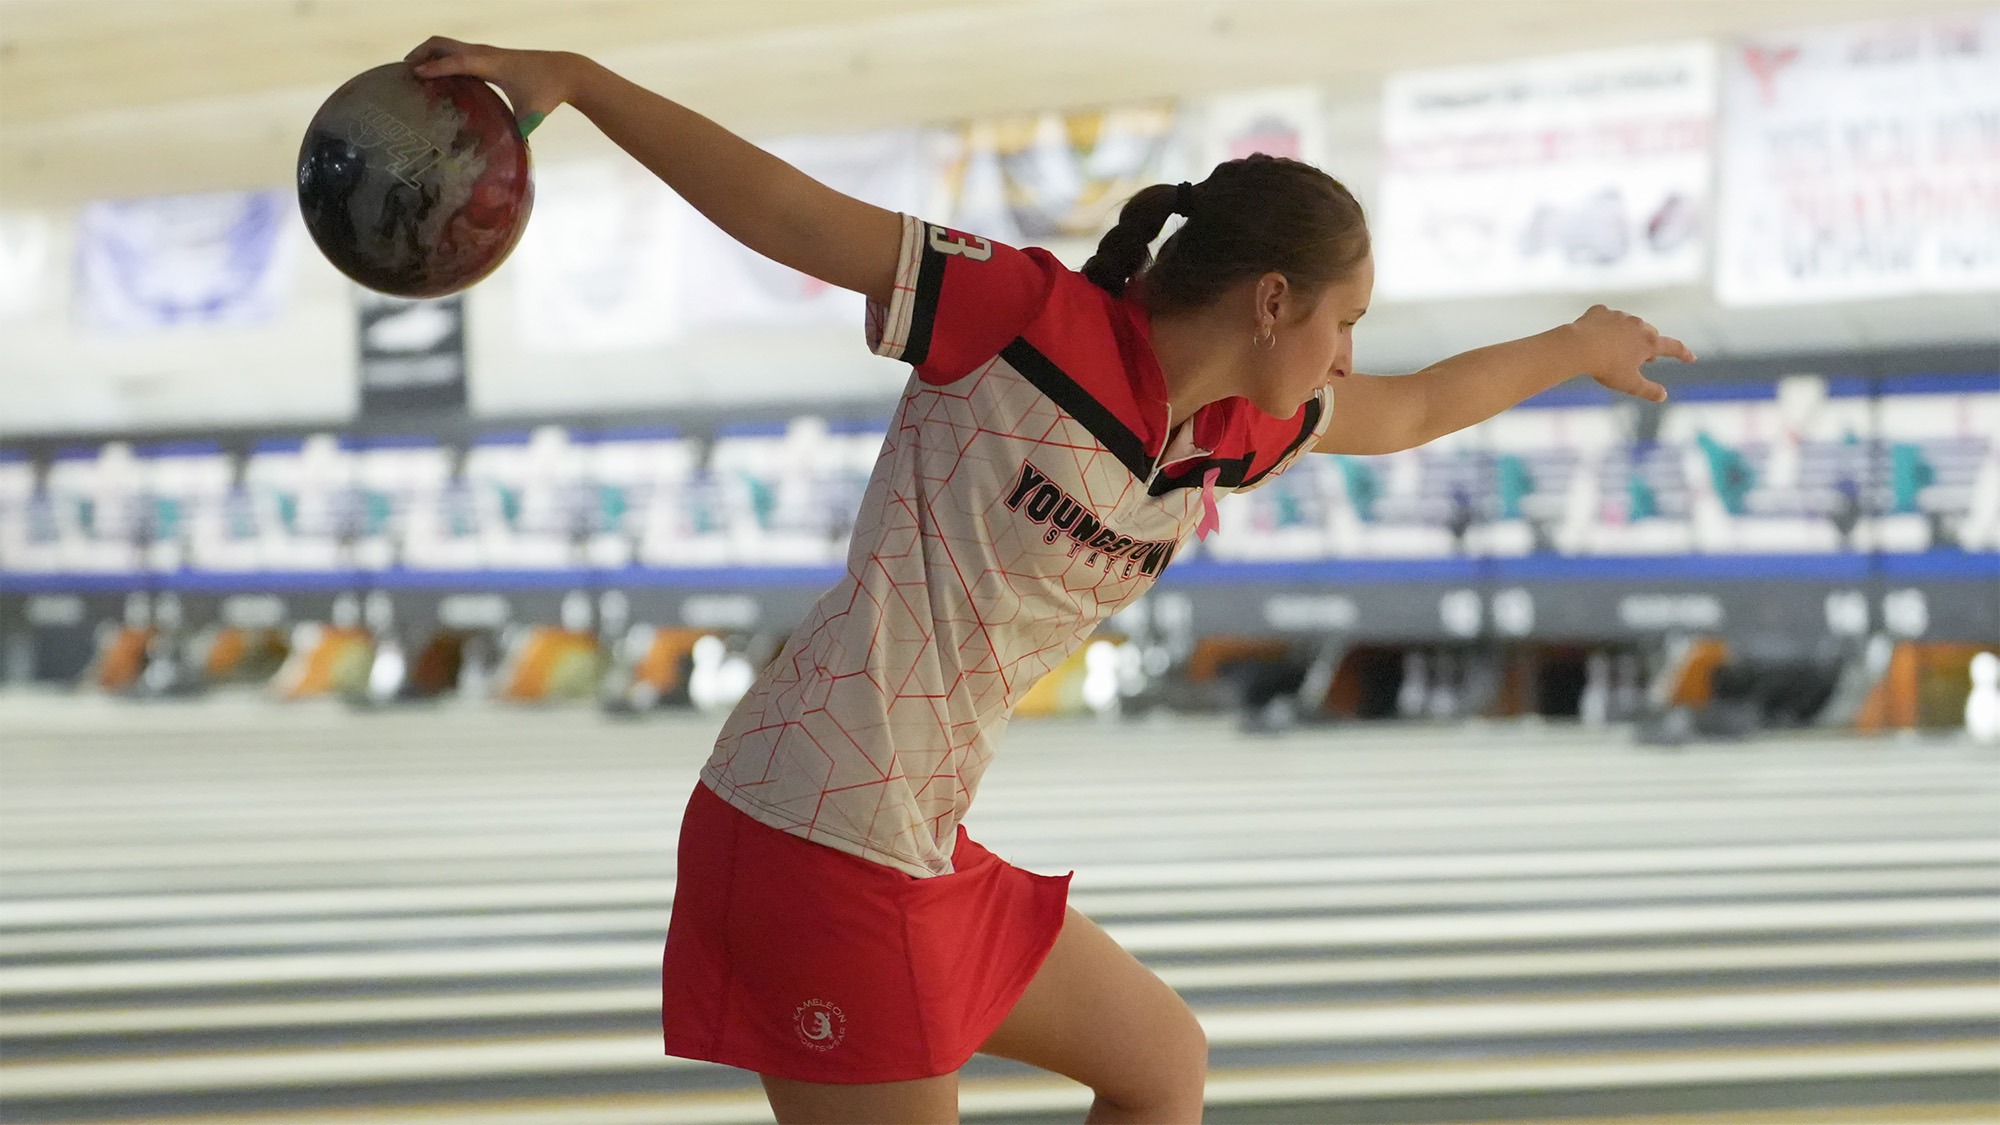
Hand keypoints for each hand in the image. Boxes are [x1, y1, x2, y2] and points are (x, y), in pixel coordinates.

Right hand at [405, 37, 582, 135]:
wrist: (565, 72)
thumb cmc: (548, 93)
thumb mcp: (531, 116)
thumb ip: (515, 133)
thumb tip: (500, 157)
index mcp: (492, 65)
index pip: (457, 62)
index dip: (435, 67)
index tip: (413, 74)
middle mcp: (485, 53)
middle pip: (444, 44)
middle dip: (421, 53)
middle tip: (403, 72)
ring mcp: (486, 52)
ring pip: (449, 45)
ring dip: (429, 54)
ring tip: (414, 73)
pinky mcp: (489, 56)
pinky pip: (458, 52)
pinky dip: (442, 57)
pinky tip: (438, 75)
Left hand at [1569, 304, 1695, 403]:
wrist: (1578, 346)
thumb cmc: (1606, 367)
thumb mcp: (1629, 384)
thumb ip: (1648, 390)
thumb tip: (1663, 396)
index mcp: (1649, 342)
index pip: (1673, 347)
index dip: (1683, 353)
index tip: (1690, 358)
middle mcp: (1638, 324)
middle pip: (1650, 334)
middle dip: (1649, 345)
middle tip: (1644, 358)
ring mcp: (1619, 315)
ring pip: (1629, 325)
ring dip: (1628, 334)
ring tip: (1618, 348)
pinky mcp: (1600, 311)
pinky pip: (1606, 317)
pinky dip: (1606, 325)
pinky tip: (1598, 333)